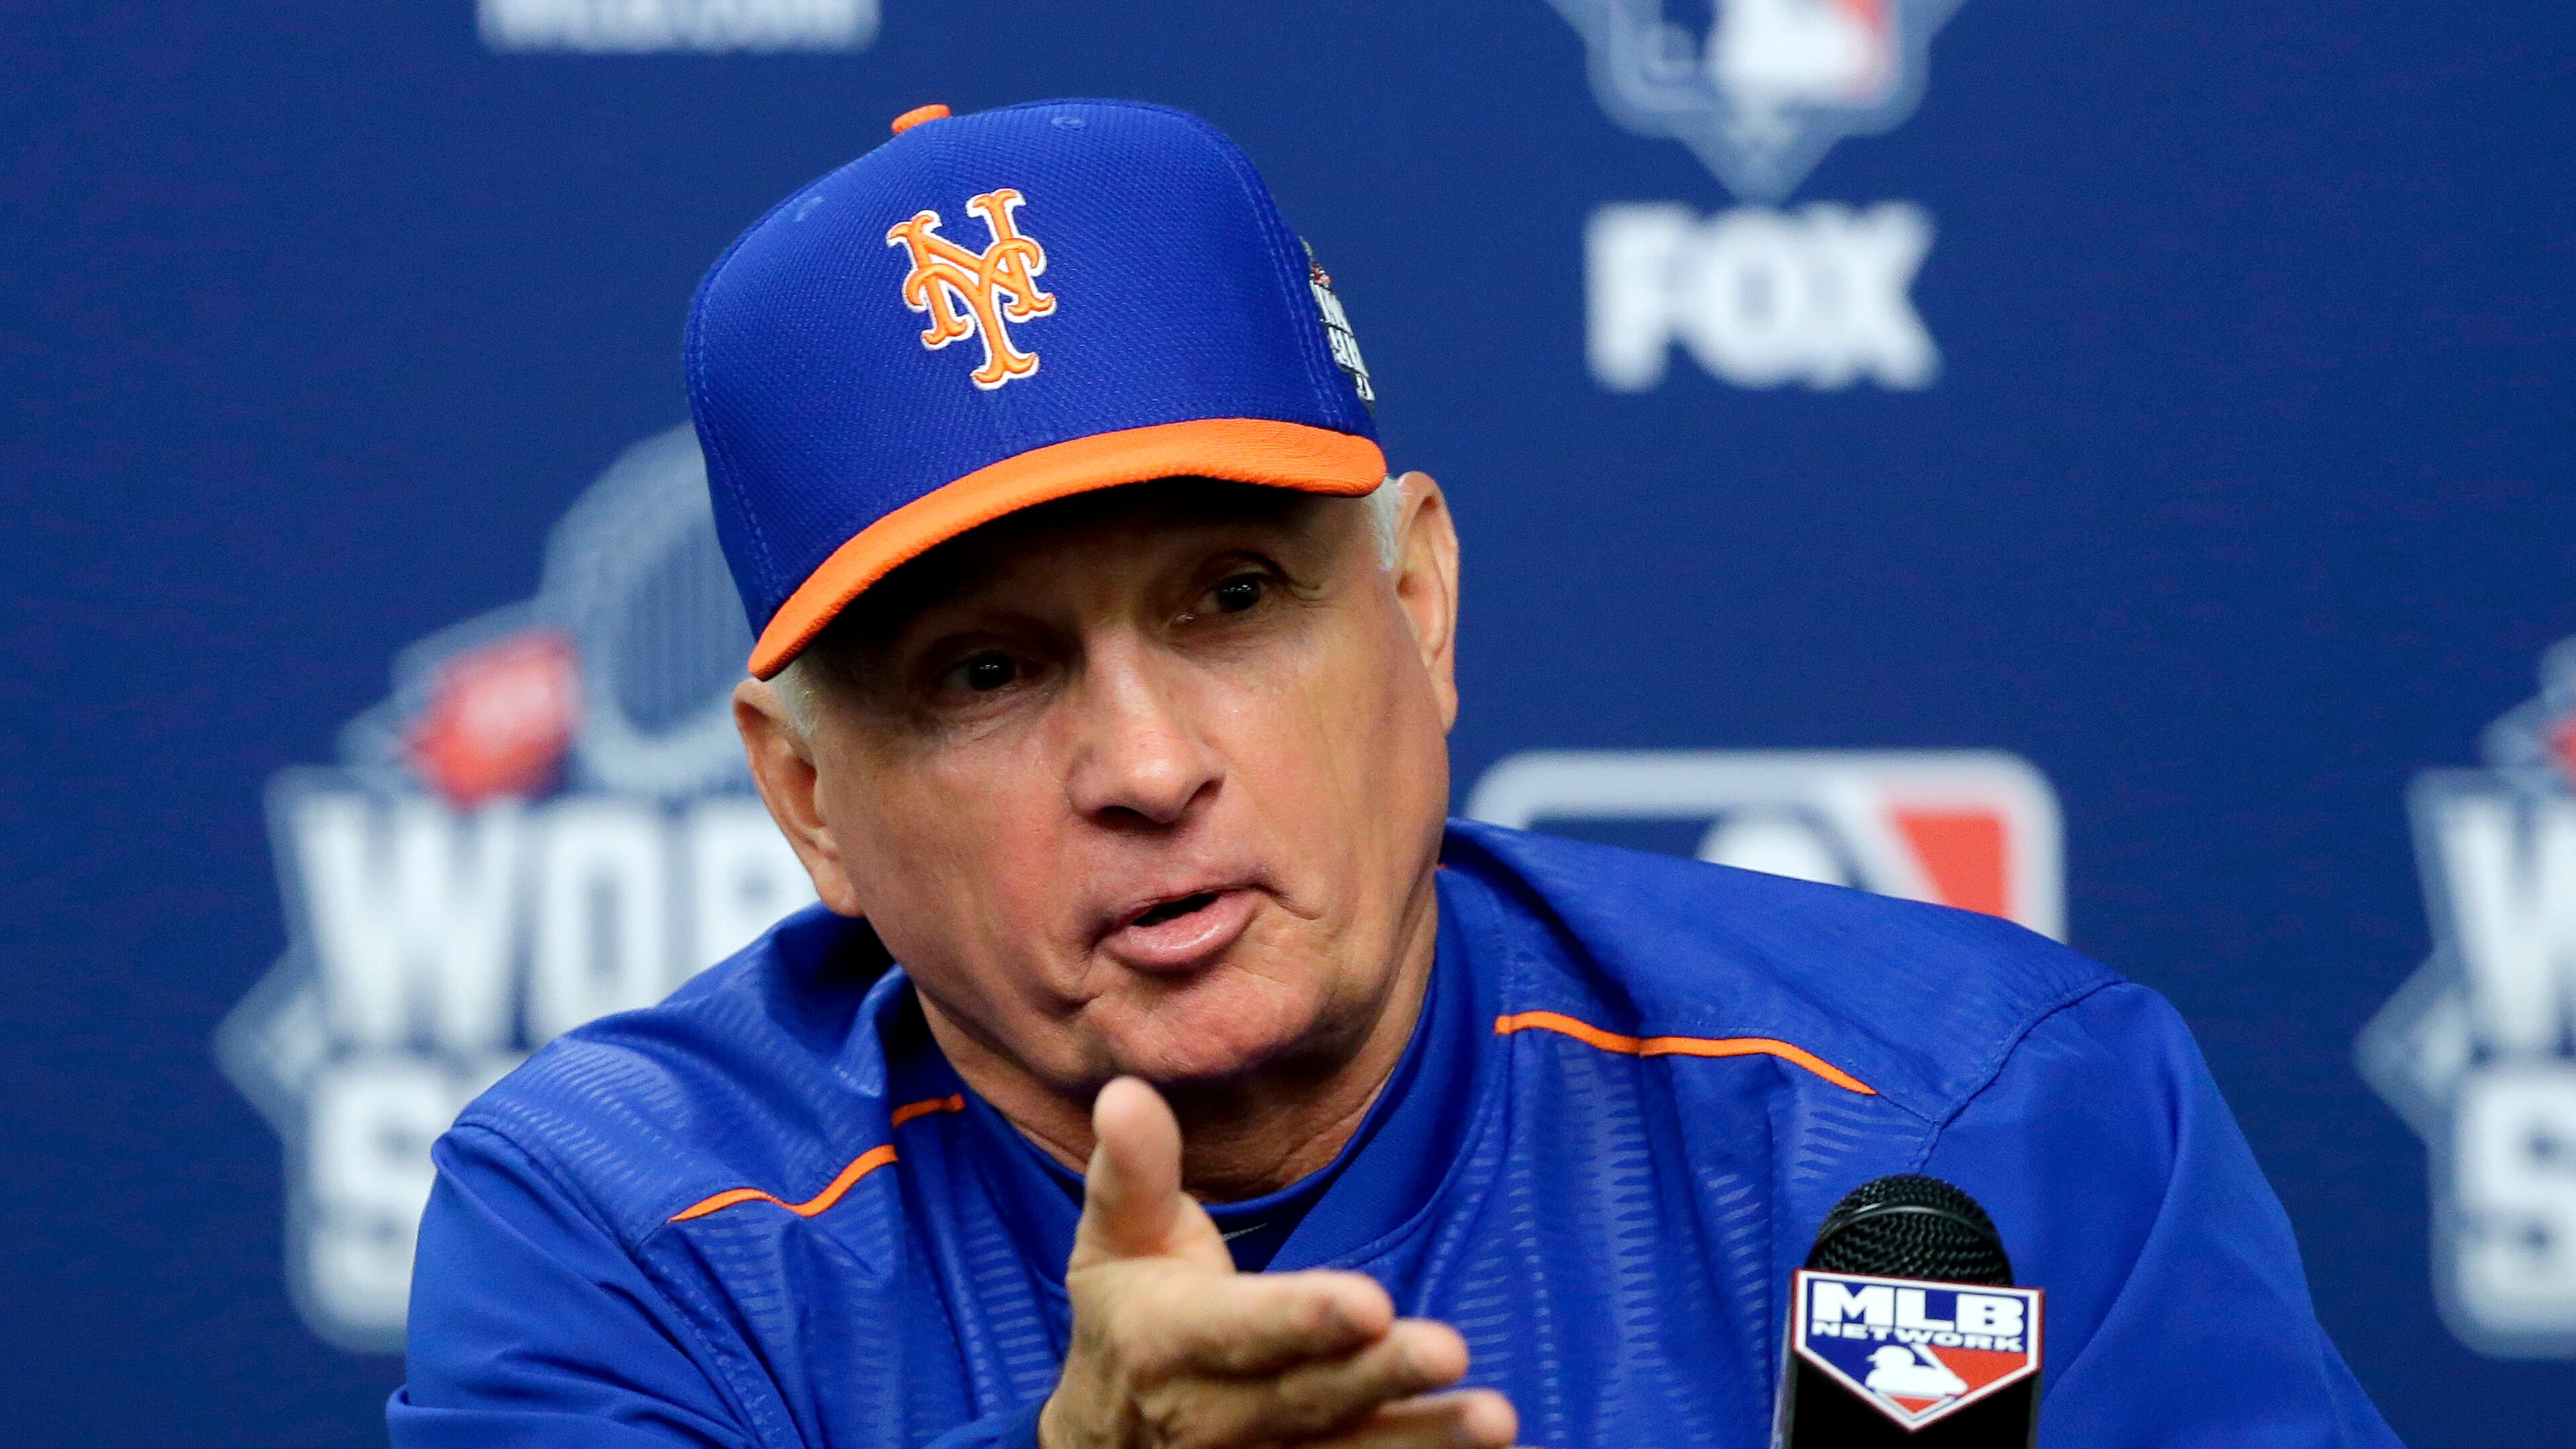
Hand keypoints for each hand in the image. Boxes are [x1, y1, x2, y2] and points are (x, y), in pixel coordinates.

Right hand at [1037, 1078, 1517, 1448]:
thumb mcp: (1115, 1240)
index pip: (1241, 1330)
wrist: (1107, 1438)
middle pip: (1309, 1399)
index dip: (1302, 1319)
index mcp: (1171, 1344)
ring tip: (1496, 1421)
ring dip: (1424, 1441)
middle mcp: (1216, 1418)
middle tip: (1451, 1351)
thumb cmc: (1128, 1315)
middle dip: (1380, 1377)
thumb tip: (1127, 1092)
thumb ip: (1132, 1171)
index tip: (1370, 1302)